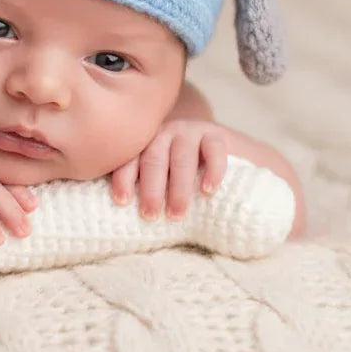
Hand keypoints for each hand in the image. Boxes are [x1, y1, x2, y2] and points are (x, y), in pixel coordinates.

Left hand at [109, 120, 230, 220]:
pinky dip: (211, 171)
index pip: (130, 159)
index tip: (122, 202)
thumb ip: (147, 189)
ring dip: (178, 187)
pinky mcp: (217, 135)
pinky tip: (208, 191)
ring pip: (182, 157)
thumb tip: (123, 220)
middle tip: (150, 215)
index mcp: (147, 143)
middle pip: (154, 159)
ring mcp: (191, 131)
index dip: (124, 179)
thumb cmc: (187, 176)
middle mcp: (166, 133)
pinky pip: (213, 150)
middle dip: (151, 189)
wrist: (228, 156)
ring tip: (176, 214)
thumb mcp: (163, 178)